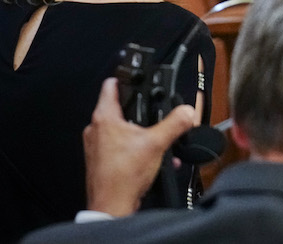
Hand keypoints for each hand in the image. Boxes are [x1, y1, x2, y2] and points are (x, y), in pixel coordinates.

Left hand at [84, 78, 196, 217]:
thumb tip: (187, 112)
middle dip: (140, 110)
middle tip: (154, 112)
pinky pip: (119, 145)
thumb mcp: (157, 143)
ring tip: (156, 139)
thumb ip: (175, 123)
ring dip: (140, 132)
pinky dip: (135, 146)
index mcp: (104, 118)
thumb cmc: (124, 175)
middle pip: (119, 107)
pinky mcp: (100, 160)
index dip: (125, 77)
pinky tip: (152, 157)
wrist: (111, 206)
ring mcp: (96, 146)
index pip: (111, 85)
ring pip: (121, 128)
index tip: (137, 76)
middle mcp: (96, 130)